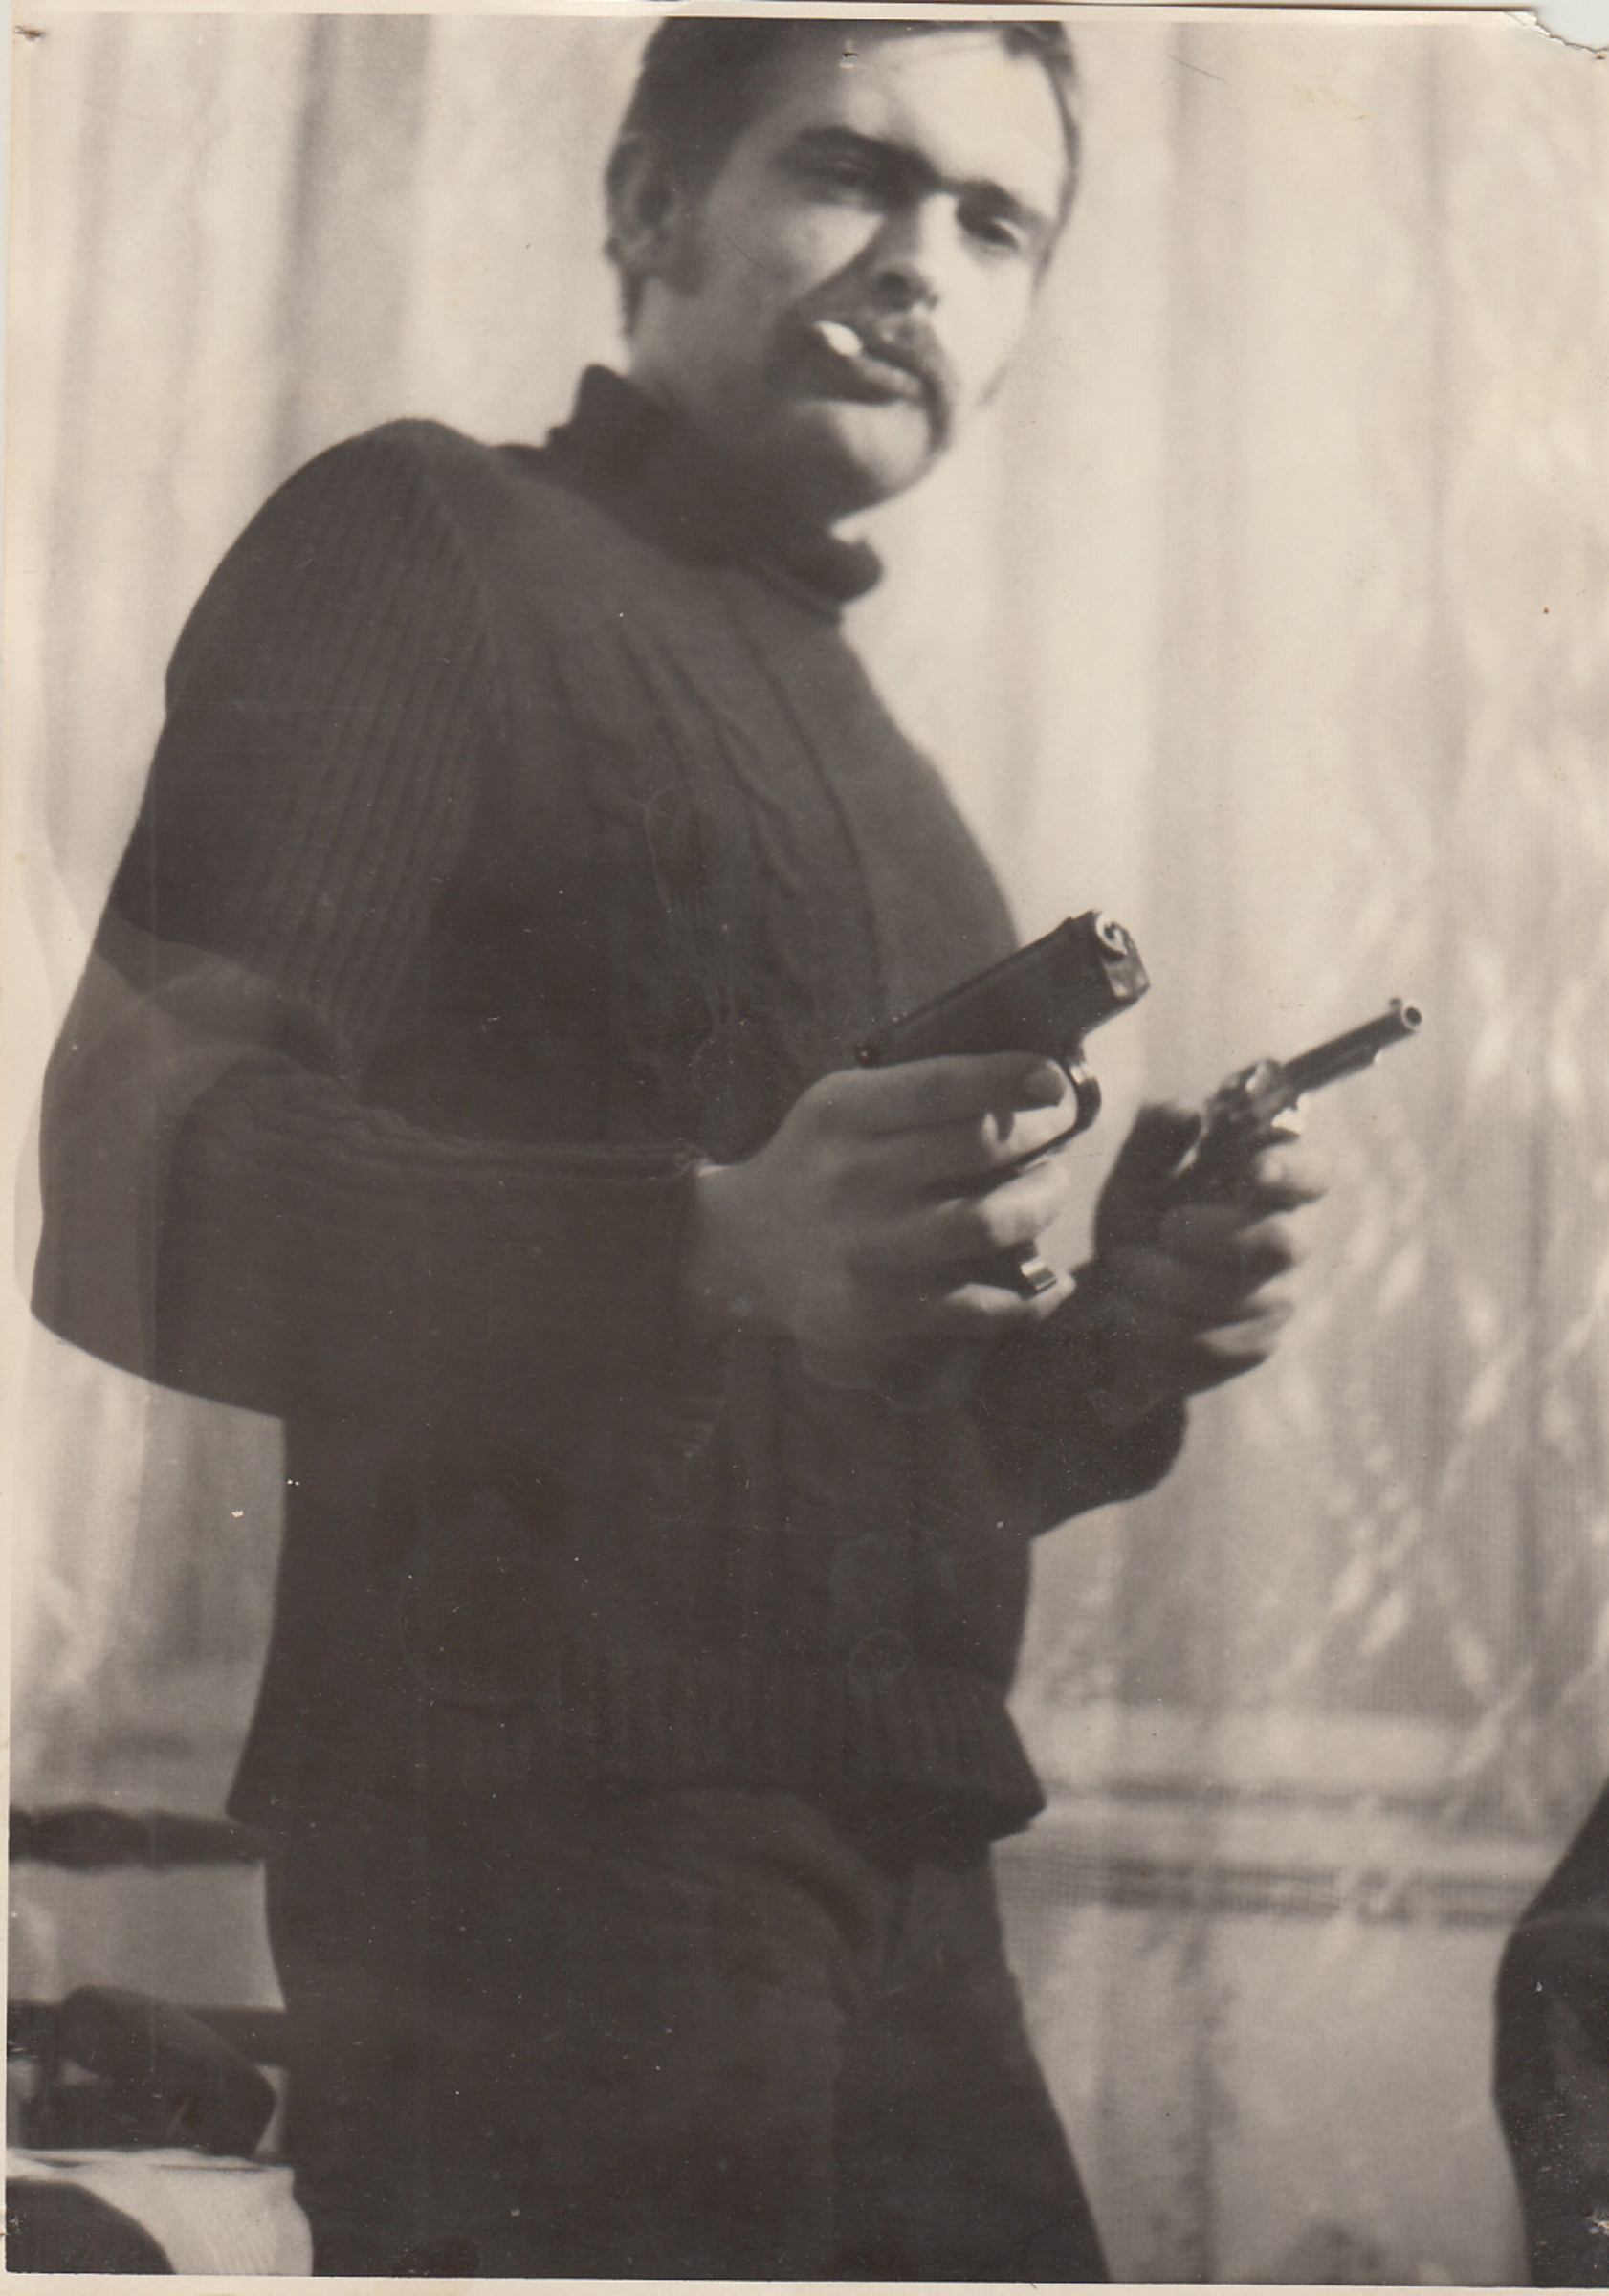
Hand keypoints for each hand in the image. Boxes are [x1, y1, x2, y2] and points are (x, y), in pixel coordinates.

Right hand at [685, 1053, 1082, 1392]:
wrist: (742, 1249)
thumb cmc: (820, 1166)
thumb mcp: (840, 1106)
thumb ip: (914, 1093)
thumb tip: (1032, 1087)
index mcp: (843, 1113)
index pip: (940, 1086)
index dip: (1008, 1079)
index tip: (1054, 1083)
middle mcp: (851, 1176)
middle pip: (979, 1147)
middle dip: (1040, 1139)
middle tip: (1054, 1139)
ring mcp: (865, 1247)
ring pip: (986, 1223)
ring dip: (1041, 1205)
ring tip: (1049, 1192)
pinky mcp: (877, 1310)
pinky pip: (978, 1307)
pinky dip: (1032, 1299)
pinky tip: (1051, 1285)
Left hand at [1080, 1101, 1326, 1422]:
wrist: (1114, 1297)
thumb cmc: (1141, 1218)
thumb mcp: (1136, 1173)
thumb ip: (1156, 1137)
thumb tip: (1186, 1110)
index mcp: (1271, 1185)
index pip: (1313, 1173)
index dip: (1293, 1171)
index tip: (1256, 1170)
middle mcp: (1286, 1241)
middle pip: (1280, 1243)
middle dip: (1213, 1236)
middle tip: (1163, 1229)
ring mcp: (1274, 1299)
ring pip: (1237, 1301)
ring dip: (1164, 1286)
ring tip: (1121, 1269)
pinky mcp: (1250, 1347)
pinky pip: (1212, 1347)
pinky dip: (1156, 1330)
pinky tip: (1125, 1312)